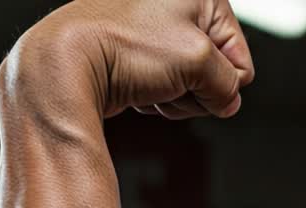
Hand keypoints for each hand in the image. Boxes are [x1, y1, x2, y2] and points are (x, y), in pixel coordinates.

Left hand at [1, 0, 255, 119]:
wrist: (65, 64)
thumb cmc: (121, 47)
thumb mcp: (198, 61)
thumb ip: (228, 85)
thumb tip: (227, 101)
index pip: (240, 58)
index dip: (223, 79)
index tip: (195, 76)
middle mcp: (176, 8)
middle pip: (215, 73)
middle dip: (194, 88)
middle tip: (168, 81)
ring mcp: (153, 33)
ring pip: (190, 85)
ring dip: (174, 96)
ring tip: (148, 83)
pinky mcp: (135, 56)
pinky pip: (165, 88)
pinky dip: (155, 97)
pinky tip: (136, 88)